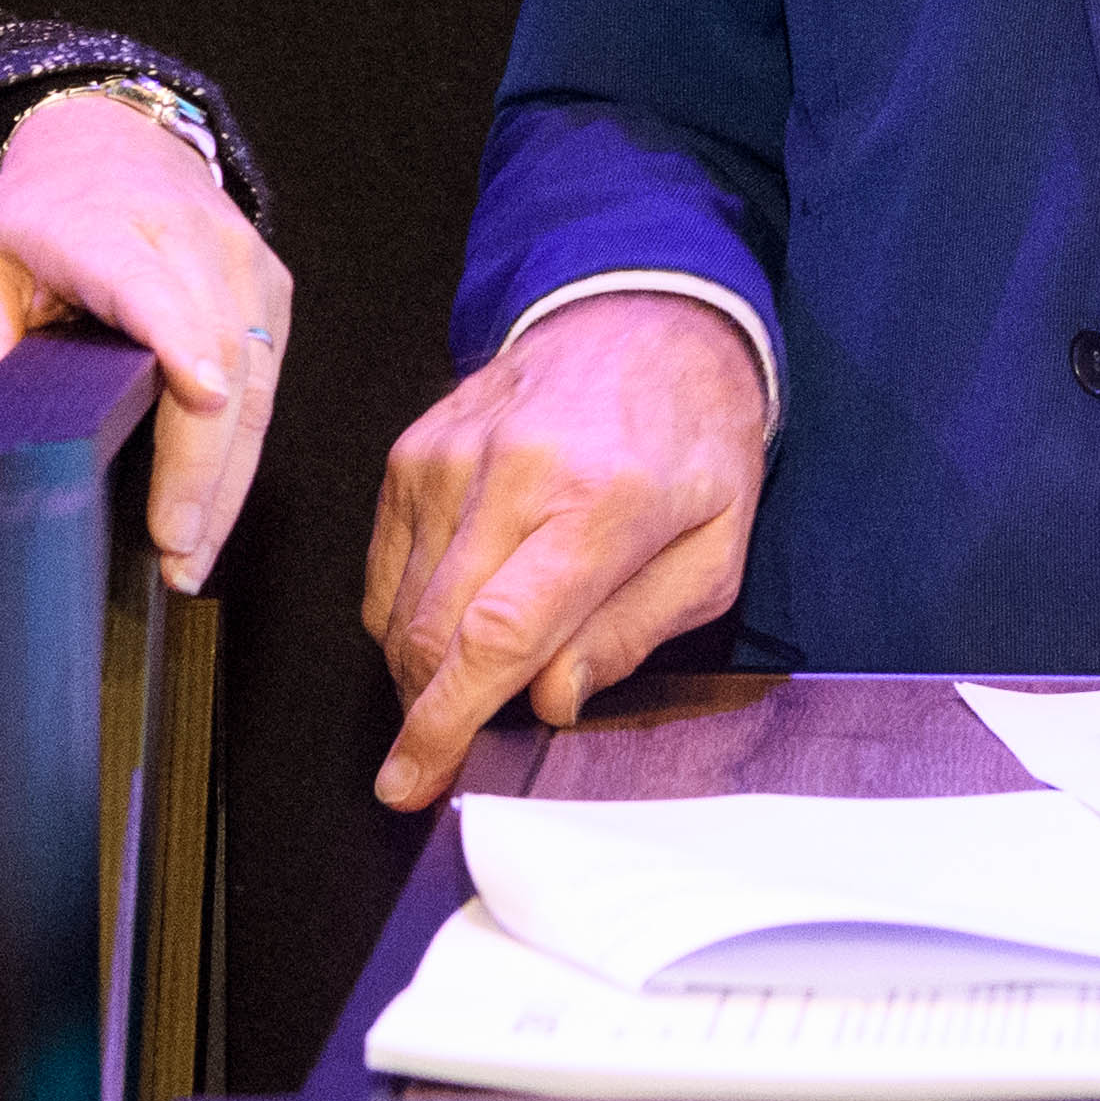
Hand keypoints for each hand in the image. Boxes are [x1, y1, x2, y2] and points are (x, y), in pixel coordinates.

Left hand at [0, 88, 289, 595]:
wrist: (109, 139)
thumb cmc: (39, 211)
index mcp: (104, 226)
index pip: (149, 284)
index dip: (178, 339)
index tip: (201, 394)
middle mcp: (189, 237)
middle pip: (215, 354)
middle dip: (202, 462)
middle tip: (177, 549)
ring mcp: (242, 260)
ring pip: (255, 379)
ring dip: (229, 477)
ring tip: (193, 553)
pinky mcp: (270, 287)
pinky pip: (269, 379)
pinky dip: (245, 449)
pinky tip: (215, 507)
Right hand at [361, 291, 770, 808]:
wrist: (645, 317)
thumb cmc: (692, 442)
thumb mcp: (715, 552)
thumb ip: (632, 634)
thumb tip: (548, 699)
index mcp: (597, 504)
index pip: (497, 635)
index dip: (445, 723)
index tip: (411, 783)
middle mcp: (508, 474)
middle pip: (430, 633)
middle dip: (427, 714)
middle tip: (448, 755)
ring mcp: (446, 455)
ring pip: (397, 608)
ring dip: (422, 667)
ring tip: (478, 670)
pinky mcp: (412, 448)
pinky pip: (385, 566)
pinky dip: (408, 612)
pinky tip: (458, 610)